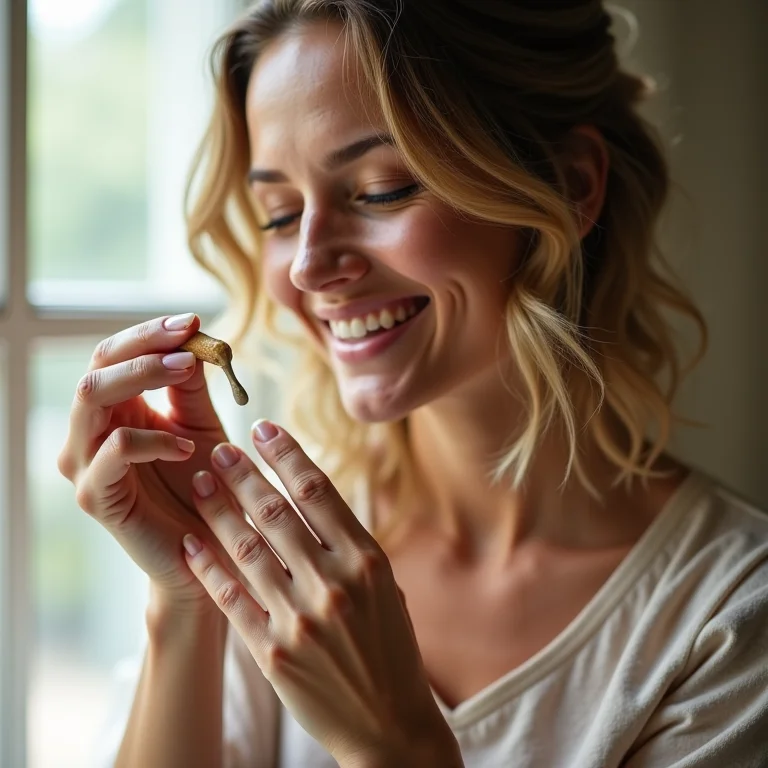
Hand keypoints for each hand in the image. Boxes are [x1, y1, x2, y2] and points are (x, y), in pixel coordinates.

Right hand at [57, 313, 233, 610]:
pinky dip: (151, 439)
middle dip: (144, 346)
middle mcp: (91, 432)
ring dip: (141, 375)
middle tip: (189, 339)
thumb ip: (191, 386)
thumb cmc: (205, 482)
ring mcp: (87, 464)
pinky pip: (112, 452)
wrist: (212, 547)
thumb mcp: (202, 424)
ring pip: (91, 399)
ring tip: (186, 370)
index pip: (114, 355)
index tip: (194, 321)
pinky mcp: (97, 497)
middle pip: (97, 368)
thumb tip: (191, 336)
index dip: (149, 333)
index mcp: (114, 410)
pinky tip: (187, 446)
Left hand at [182, 421, 459, 764]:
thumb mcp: (386, 585)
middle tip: (217, 449)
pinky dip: (208, 567)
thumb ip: (350, 542)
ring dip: (217, 510)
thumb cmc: (391, 648)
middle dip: (242, 475)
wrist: (390, 723)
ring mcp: (301, 618)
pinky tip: (191, 543)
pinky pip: (232, 600)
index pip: (318, 490)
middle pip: (276, 512)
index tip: (263, 429)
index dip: (286, 454)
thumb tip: (310, 494)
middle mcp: (334, 582)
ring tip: (197, 483)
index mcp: (367, 559)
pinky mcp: (274, 653)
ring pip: (247, 548)